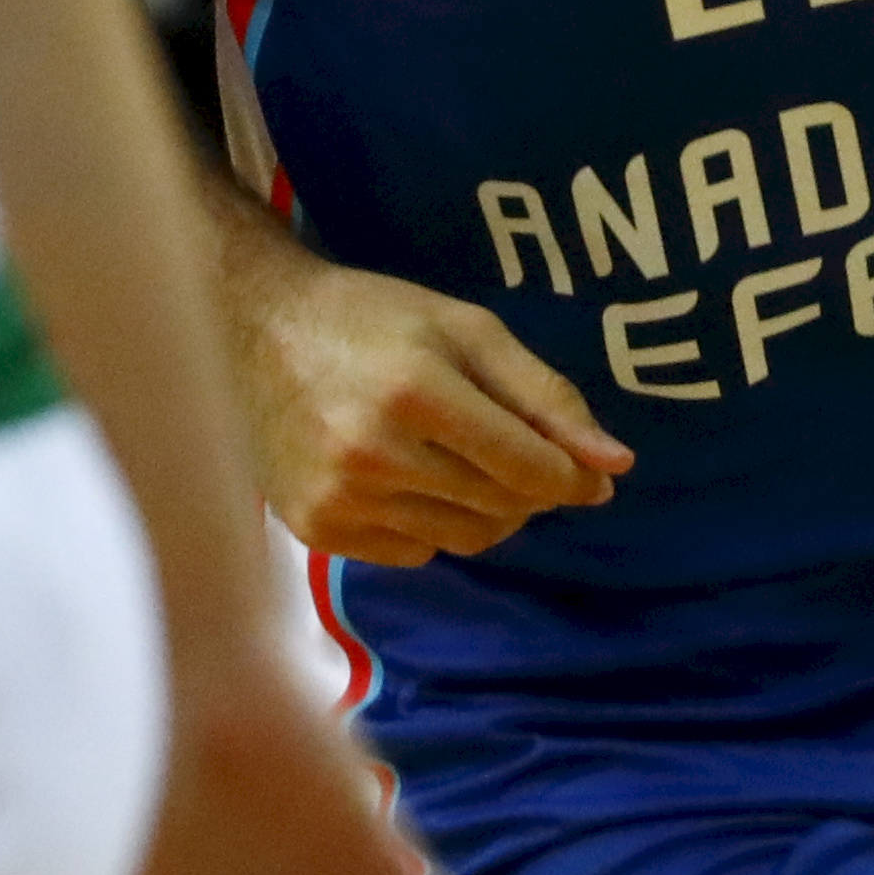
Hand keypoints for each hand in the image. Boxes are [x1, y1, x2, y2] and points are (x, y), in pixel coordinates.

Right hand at [220, 239, 632, 565]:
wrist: (257, 332)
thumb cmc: (374, 321)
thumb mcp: (468, 332)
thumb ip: (546, 397)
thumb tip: (616, 465)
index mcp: (415, 391)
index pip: (529, 468)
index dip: (573, 477)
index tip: (590, 472)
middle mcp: (371, 452)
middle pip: (502, 508)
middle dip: (531, 490)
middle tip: (519, 454)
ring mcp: (338, 497)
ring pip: (464, 540)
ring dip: (488, 511)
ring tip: (464, 461)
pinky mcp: (316, 528)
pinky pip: (415, 553)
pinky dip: (433, 525)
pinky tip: (412, 478)